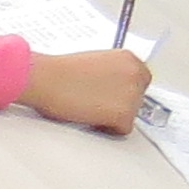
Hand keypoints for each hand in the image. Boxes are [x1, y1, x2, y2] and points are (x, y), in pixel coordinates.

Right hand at [22, 47, 150, 132]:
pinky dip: (108, 129)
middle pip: (138, 98)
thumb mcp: (95, 62)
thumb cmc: (60, 72)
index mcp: (129, 58)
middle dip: (120, 104)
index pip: (141, 80)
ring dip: (113, 117)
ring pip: (131, 115)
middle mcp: (136, 73)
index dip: (124, 90)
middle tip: (98, 105)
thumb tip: (114, 87)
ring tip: (90, 110)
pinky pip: (122, 130)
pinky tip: (91, 118)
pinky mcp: (124, 114)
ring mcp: (132, 94)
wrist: (47, 79)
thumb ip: (112, 72)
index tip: (112, 96)